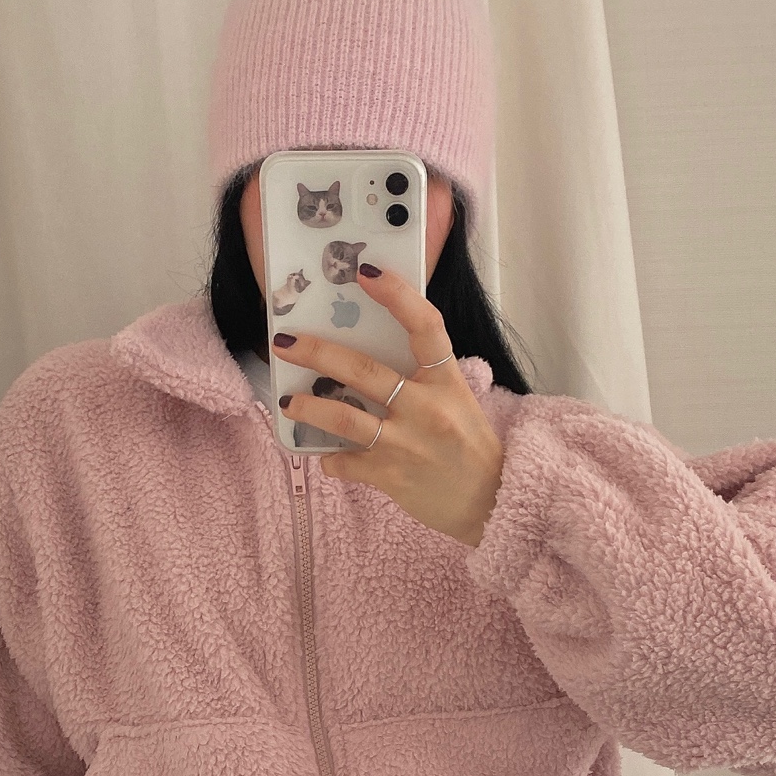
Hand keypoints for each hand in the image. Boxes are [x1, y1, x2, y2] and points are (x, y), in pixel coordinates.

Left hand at [272, 263, 504, 547]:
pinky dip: (332, 460)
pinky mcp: (390, 475)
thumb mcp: (456, 400)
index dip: (396, 295)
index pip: (424, 326)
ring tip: (287, 401)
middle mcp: (426, 408)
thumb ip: (421, 376)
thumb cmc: (469, 446)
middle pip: (363, 370)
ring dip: (308, 406)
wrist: (491, 502)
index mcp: (447, 380)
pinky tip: (328, 457)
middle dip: (317, 352)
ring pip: (343, 419)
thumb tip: (365, 354)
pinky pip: (345, 462)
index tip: (366, 272)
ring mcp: (406, 443)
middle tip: (284, 341)